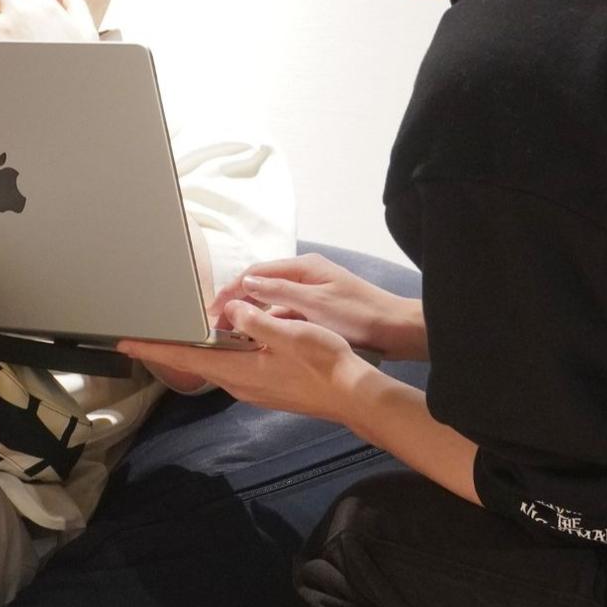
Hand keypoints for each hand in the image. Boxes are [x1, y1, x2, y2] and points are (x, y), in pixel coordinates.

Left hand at [120, 300, 382, 424]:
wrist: (353, 396)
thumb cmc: (323, 364)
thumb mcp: (288, 334)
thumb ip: (254, 320)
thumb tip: (230, 311)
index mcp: (238, 371)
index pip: (185, 359)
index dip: (153, 349)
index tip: (125, 344)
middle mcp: (239, 384)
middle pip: (196, 363)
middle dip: (172, 346)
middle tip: (149, 329)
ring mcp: (253, 388)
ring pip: (217, 364)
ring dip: (199, 347)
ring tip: (184, 329)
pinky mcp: (267, 387)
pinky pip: (234, 366)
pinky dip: (222, 351)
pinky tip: (230, 337)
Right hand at [212, 254, 427, 361]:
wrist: (395, 331)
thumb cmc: (358, 316)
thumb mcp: (315, 304)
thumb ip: (279, 292)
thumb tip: (245, 283)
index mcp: (303, 268)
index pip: (255, 273)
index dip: (231, 290)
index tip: (212, 311)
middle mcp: (304, 276)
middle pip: (261, 285)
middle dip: (237, 303)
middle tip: (215, 325)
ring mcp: (311, 293)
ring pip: (272, 302)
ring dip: (252, 315)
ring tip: (231, 335)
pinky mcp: (317, 310)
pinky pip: (285, 314)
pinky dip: (270, 323)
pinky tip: (259, 339)